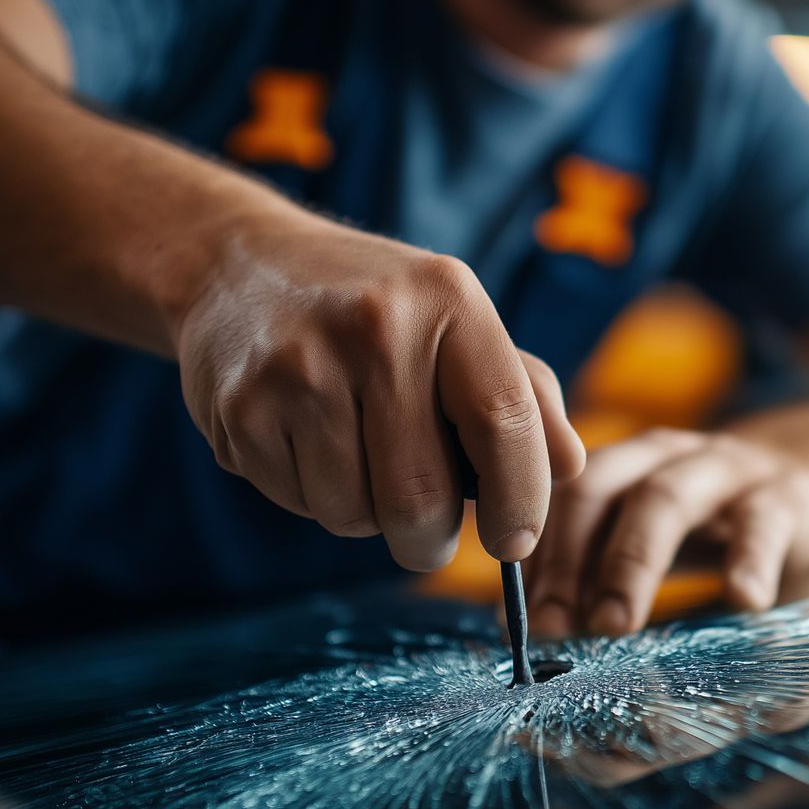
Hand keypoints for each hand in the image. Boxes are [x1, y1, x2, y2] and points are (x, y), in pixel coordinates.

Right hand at [172, 209, 584, 568]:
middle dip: (431, 541)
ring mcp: (299, 368)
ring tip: (357, 460)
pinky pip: (298, 504)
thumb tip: (569, 469)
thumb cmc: (376, 308)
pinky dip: (312, 498)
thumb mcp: (457, 320)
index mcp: (447, 299)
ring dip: (365, 516)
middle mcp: (374, 327)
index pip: (504, 419)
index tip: (515, 541)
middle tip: (427, 540)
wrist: (239, 266)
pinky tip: (307, 443)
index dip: (520, 498)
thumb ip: (524, 392)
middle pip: (422, 496)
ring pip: (354, 514)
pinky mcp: (241, 409)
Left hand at [525, 428, 808, 636]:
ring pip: (665, 499)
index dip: (532, 555)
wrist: (808, 484)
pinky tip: (742, 599)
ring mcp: (725, 470)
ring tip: (614, 624)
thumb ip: (592, 569)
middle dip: (566, 560)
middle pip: (596, 490)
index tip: (514, 619)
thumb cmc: (709, 522)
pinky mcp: (786, 497)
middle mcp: (664, 455)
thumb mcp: (647, 536)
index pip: (557, 498)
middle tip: (551, 629)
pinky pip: (763, 523)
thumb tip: (518, 620)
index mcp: (622, 463)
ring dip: (630, 563)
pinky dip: (750, 560)